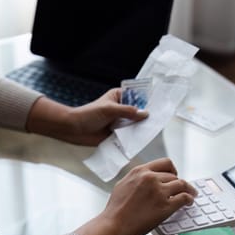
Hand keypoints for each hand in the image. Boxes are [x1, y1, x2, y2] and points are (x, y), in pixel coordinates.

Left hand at [26, 88, 147, 145]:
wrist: (74, 130)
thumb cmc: (88, 115)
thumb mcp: (109, 110)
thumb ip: (127, 111)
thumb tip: (144, 114)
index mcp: (119, 96)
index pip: (136, 95)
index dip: (147, 98)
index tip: (159, 102)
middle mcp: (121, 108)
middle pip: (138, 110)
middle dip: (146, 114)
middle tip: (160, 118)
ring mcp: (119, 121)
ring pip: (135, 123)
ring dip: (141, 126)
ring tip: (153, 129)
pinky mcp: (117, 133)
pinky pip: (129, 134)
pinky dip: (134, 136)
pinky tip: (143, 139)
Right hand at [76, 158, 197, 234]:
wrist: (114, 225)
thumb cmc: (116, 209)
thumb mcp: (124, 184)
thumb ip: (138, 179)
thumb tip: (149, 179)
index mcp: (140, 171)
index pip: (165, 163)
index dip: (172, 170)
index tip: (174, 175)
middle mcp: (151, 178)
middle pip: (174, 176)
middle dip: (179, 182)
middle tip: (182, 188)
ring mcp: (159, 192)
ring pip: (182, 185)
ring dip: (189, 189)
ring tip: (191, 194)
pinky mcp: (165, 206)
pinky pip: (184, 198)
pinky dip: (189, 199)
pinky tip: (189, 202)